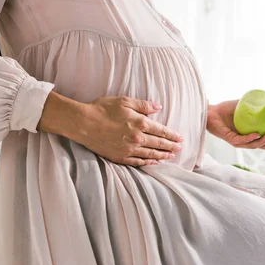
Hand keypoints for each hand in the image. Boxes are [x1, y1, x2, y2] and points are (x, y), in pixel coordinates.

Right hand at [69, 96, 183, 166]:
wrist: (84, 123)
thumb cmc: (102, 109)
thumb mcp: (124, 102)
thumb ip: (143, 105)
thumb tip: (158, 107)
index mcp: (140, 123)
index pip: (161, 131)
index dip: (172, 135)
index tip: (180, 138)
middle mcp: (137, 138)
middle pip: (159, 144)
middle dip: (171, 146)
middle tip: (180, 149)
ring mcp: (129, 149)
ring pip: (150, 154)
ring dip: (162, 155)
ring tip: (171, 156)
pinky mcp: (119, 157)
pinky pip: (138, 161)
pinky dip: (148, 162)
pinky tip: (154, 163)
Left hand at [206, 100, 264, 149]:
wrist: (210, 110)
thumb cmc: (226, 109)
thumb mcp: (244, 105)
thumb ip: (256, 103)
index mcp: (250, 134)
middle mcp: (244, 140)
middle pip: (261, 146)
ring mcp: (237, 141)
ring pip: (253, 145)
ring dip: (263, 141)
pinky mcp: (229, 139)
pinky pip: (241, 140)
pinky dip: (250, 138)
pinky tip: (257, 134)